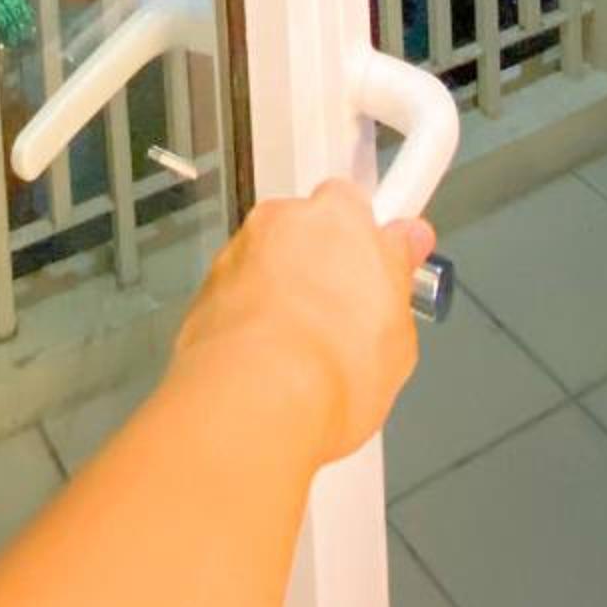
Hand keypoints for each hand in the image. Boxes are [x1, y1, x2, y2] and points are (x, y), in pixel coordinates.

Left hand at [168, 180, 433, 466]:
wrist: (258, 399)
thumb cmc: (331, 367)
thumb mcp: (397, 337)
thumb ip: (396, 281)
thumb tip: (400, 261)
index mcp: (341, 218)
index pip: (360, 207)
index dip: (369, 239)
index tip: (379, 261)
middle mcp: (286, 220)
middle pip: (308, 227)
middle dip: (322, 260)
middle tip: (341, 315)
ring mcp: (241, 249)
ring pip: (269, 257)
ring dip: (282, 286)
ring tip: (302, 347)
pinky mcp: (206, 284)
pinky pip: (237, 288)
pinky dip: (250, 312)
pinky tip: (268, 356)